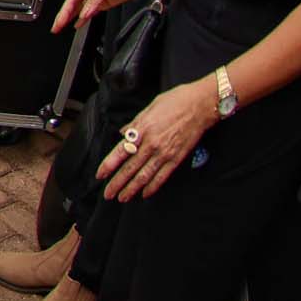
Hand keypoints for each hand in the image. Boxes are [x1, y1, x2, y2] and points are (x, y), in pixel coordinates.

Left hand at [99, 79, 216, 201]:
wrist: (200, 105)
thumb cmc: (174, 102)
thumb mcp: (148, 108)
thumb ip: (135, 124)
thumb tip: (123, 133)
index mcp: (141, 130)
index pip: (120, 152)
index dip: (108, 165)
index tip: (100, 175)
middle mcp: (151, 144)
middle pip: (130, 168)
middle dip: (117, 183)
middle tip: (108, 194)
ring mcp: (165, 153)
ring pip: (144, 175)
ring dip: (132, 188)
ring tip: (123, 198)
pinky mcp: (177, 158)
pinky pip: (163, 176)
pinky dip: (153, 186)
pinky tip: (145, 194)